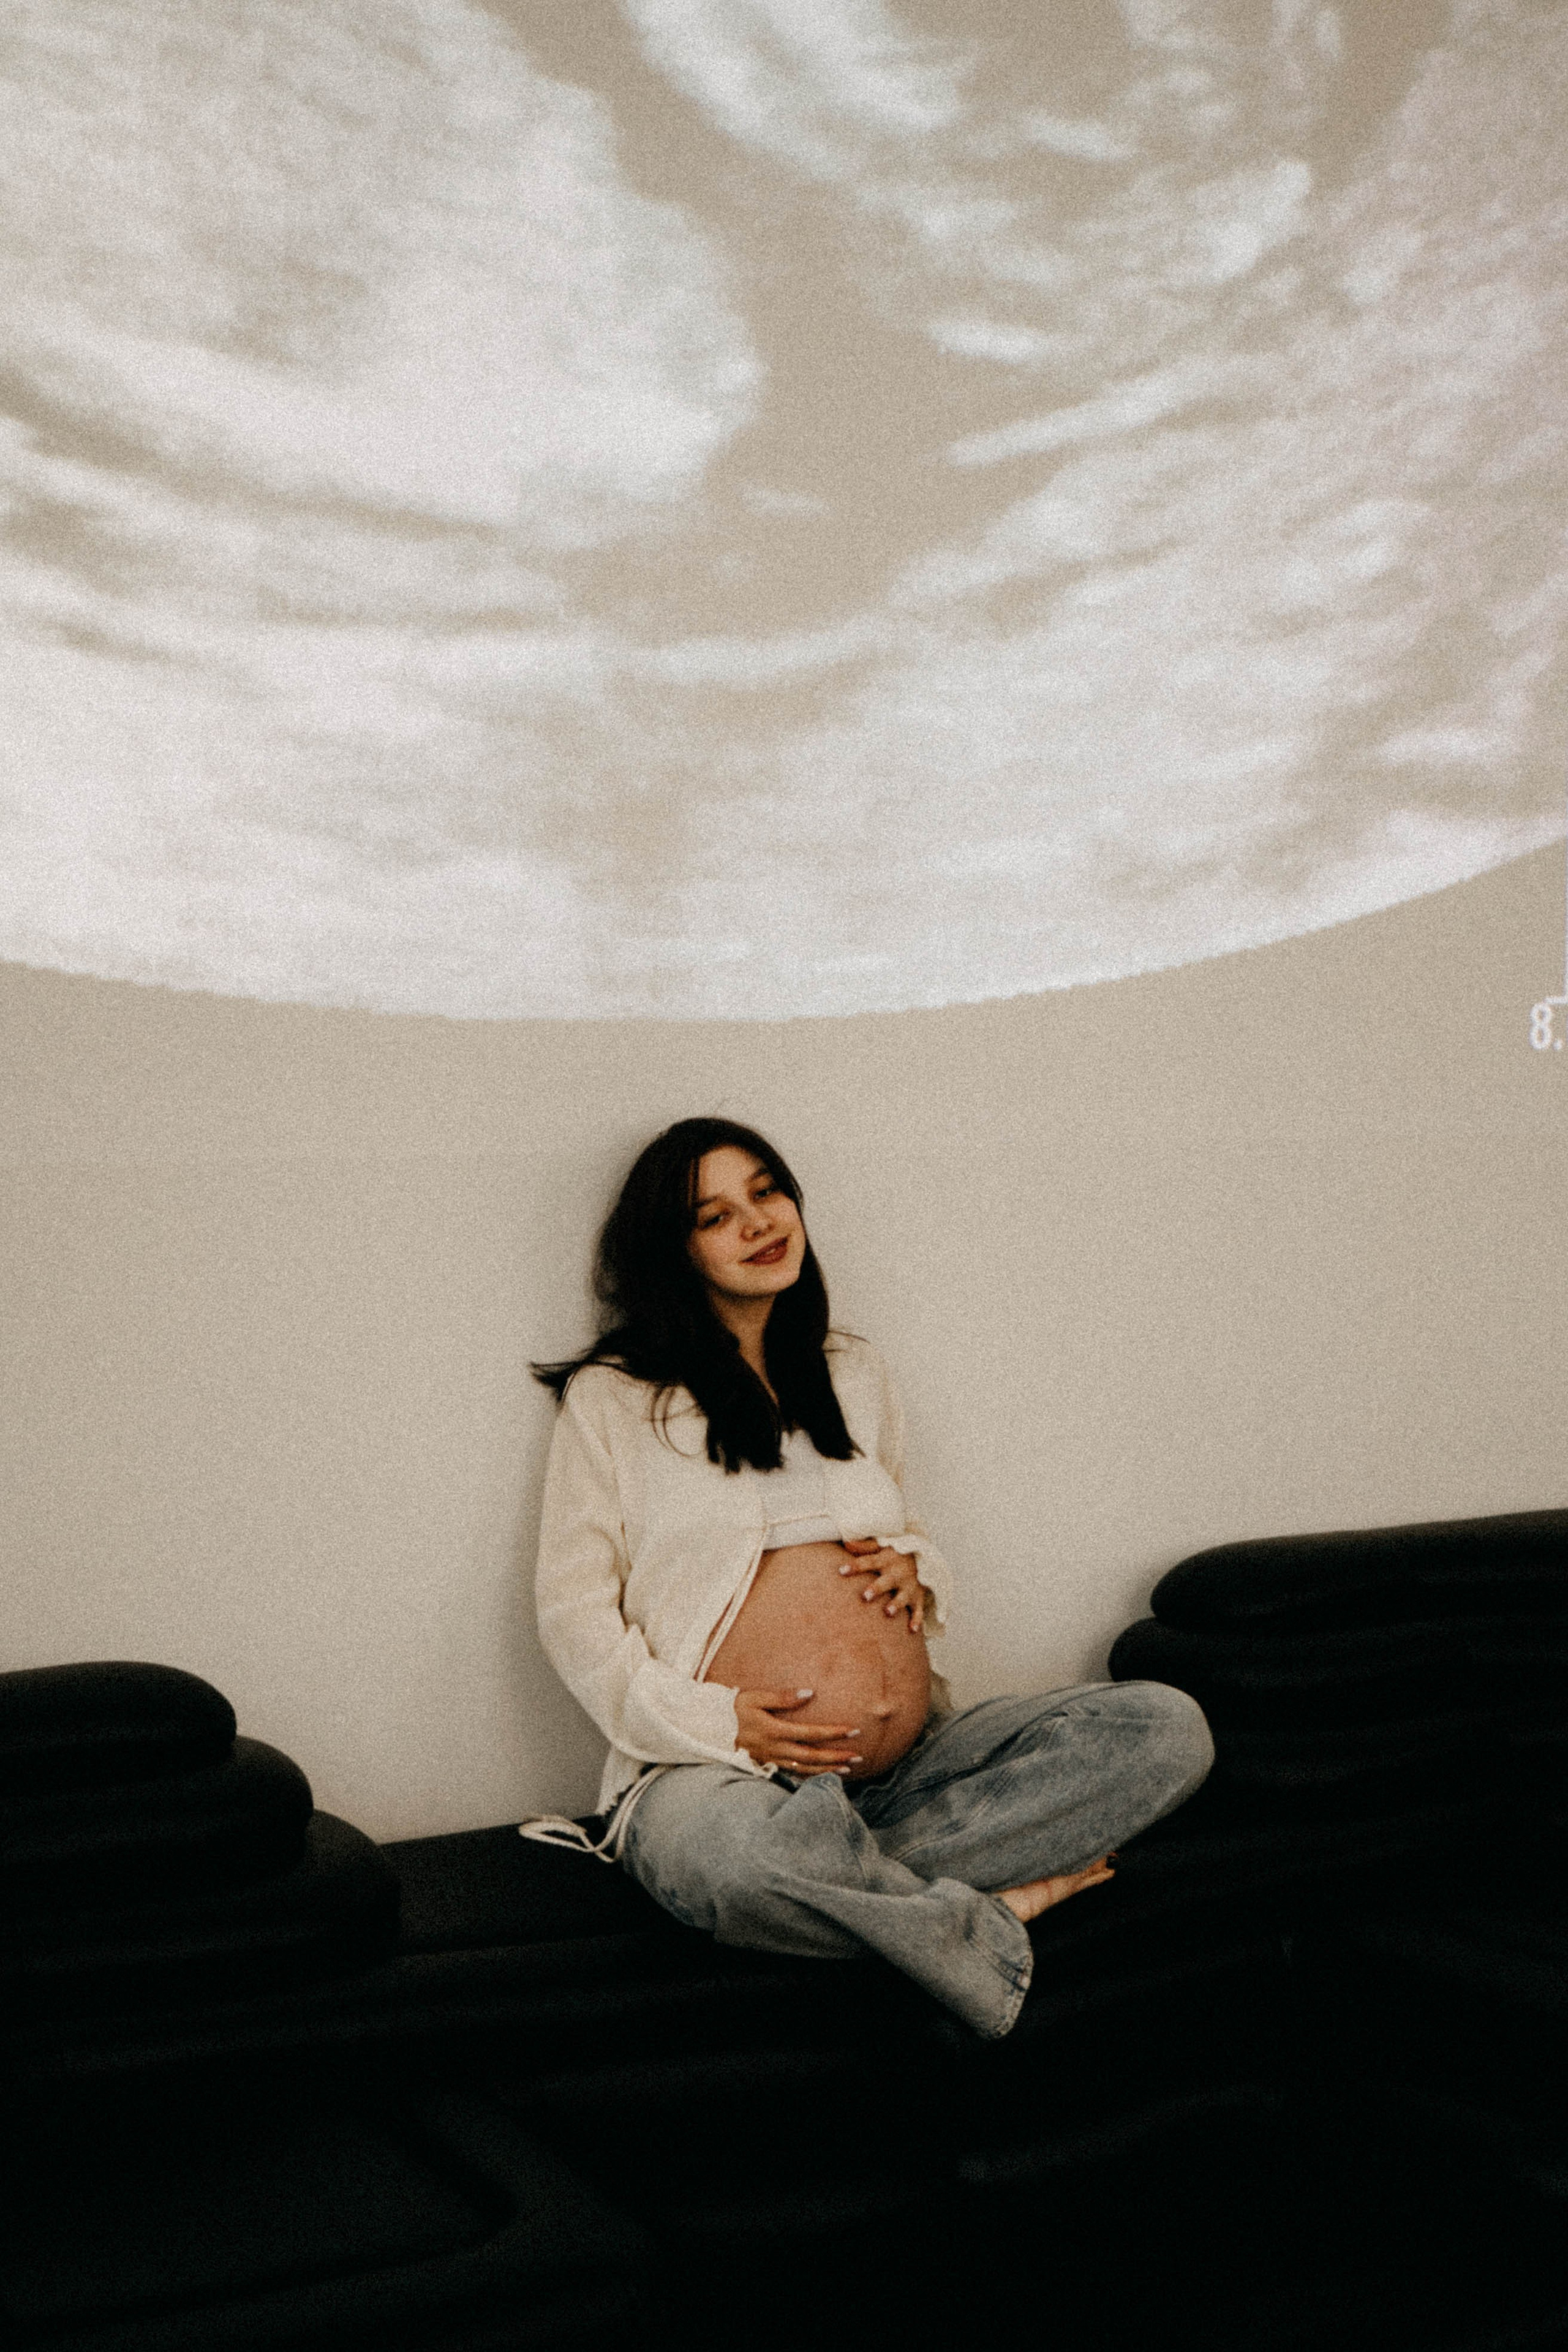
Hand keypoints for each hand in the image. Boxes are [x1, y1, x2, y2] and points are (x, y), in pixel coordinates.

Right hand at [735, 1688, 862, 1775]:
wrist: (709, 1729)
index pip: (810, 1733)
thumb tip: (810, 1693)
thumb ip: (781, 1697)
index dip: (833, 1733)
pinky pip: (794, 1774)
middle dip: (836, 1756)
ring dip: (828, 1769)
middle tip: (859, 1754)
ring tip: (848, 1768)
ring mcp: (771, 1760)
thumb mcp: (753, 1697)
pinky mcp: (767, 1765)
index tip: (853, 1730)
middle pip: (811, 1756)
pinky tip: (825, 1774)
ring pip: (805, 1770)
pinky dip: (812, 1776)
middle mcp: (774, 1749)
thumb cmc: (732, 1709)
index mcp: (773, 1731)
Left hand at [838, 1538, 930, 1632]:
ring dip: (896, 1604)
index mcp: (886, 1560)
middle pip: (887, 1581)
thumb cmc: (894, 1554)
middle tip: (865, 1596)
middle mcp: (898, 1573)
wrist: (924, 1558)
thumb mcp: (881, 1546)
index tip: (841, 1571)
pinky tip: (912, 1630)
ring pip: (903, 1596)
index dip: (856, 1566)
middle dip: (877, 1588)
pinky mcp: (918, 1597)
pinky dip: (917, 1619)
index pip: (868, 1562)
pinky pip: (919, 1609)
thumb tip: (845, 1542)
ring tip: (888, 1612)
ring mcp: (909, 1586)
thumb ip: (864, 1547)